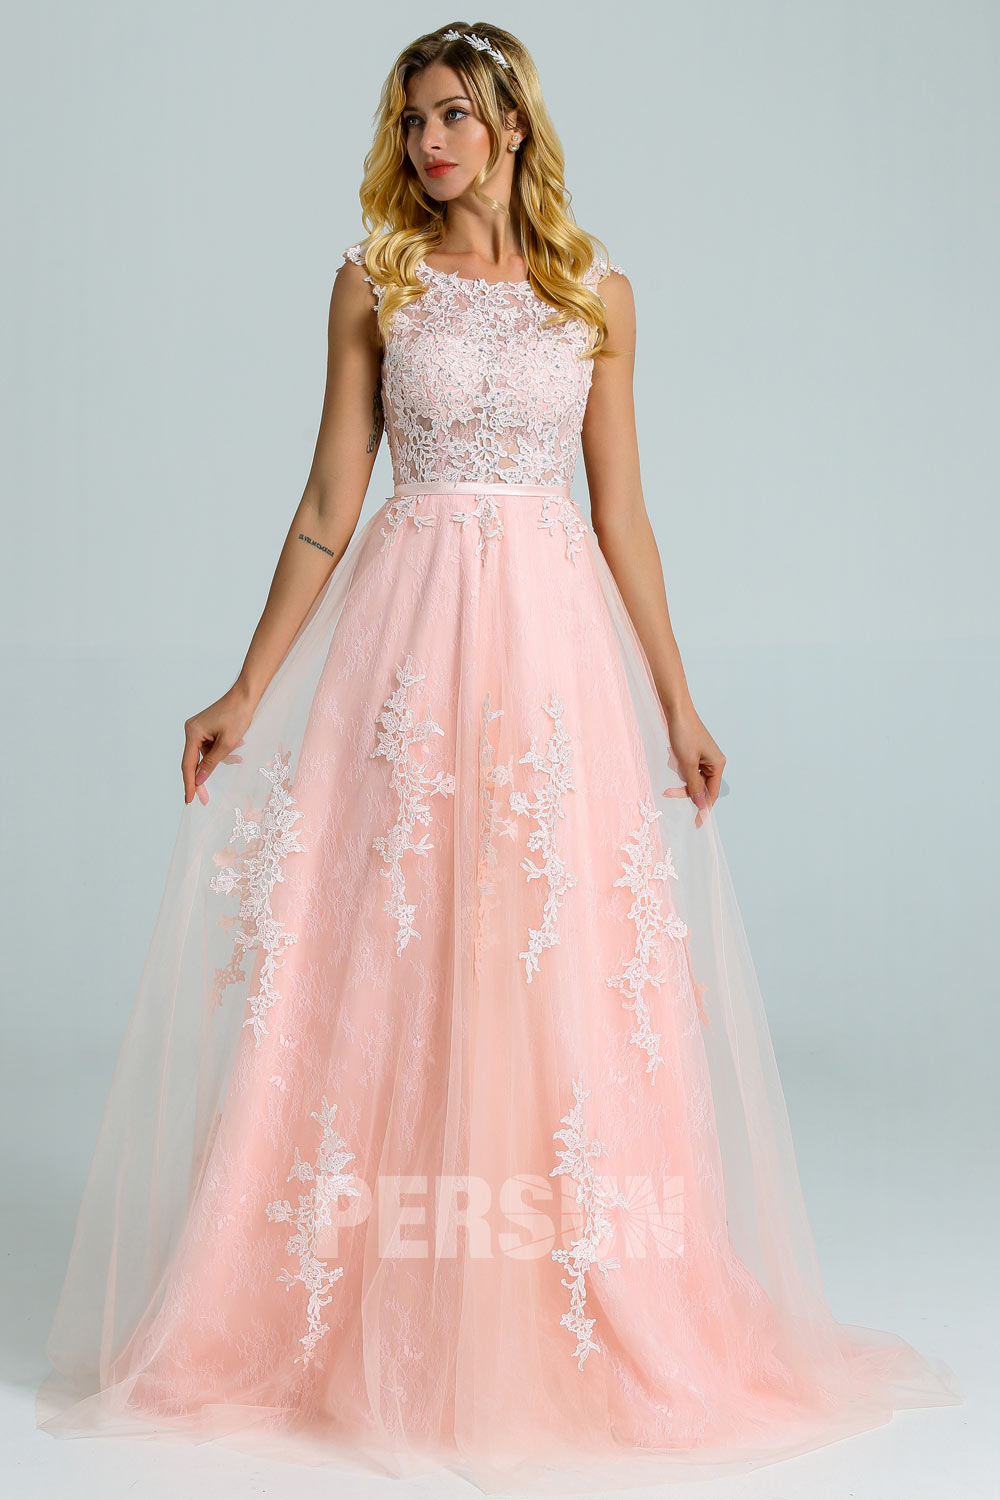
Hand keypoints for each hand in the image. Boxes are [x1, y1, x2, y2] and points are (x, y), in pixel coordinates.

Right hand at [181, 683, 256, 804]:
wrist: (246, 696)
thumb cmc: (238, 716)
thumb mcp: (227, 744)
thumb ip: (211, 763)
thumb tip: (198, 781)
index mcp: (193, 733)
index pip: (188, 764)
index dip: (189, 784)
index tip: (189, 800)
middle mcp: (191, 731)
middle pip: (195, 761)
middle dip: (204, 777)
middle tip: (206, 799)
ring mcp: (198, 729)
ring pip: (207, 755)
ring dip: (222, 757)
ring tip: (238, 749)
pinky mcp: (206, 729)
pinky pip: (212, 747)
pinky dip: (223, 750)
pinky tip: (237, 743)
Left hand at [661, 703, 725, 829]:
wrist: (676, 711)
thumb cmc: (684, 734)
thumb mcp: (687, 762)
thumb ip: (694, 785)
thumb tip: (701, 805)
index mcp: (717, 765)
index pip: (712, 793)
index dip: (704, 808)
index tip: (697, 823)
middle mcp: (714, 762)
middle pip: (701, 787)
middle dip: (685, 790)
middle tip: (668, 792)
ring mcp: (704, 758)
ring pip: (692, 779)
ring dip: (680, 778)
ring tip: (671, 765)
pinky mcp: (694, 754)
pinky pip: (687, 769)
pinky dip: (679, 769)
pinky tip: (672, 757)